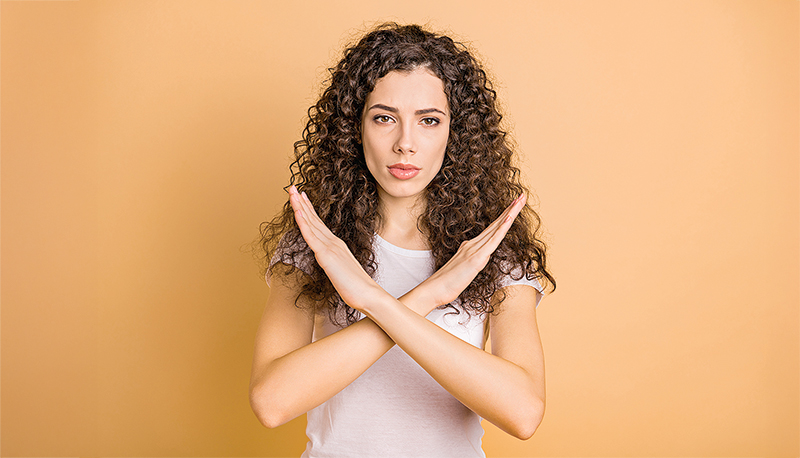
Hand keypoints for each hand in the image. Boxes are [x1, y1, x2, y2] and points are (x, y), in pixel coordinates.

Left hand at [288, 186, 387, 310]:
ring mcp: (330, 247)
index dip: (309, 210)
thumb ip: (335, 264)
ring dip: (299, 206)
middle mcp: (333, 242)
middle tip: (293, 187)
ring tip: (292, 192)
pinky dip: (303, 223)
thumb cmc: (356, 287)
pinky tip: (297, 212)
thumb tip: (330, 264)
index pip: (319, 224)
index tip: (302, 197)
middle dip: (301, 202)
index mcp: (336, 245)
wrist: (368, 294)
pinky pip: (311, 236)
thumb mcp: (342, 271)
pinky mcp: (326, 255)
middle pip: (313, 219)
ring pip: (310, 223)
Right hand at [409, 194, 526, 309]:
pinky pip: (492, 242)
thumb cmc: (446, 283)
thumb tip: (480, 258)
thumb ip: (471, 262)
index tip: (514, 206)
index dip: (504, 217)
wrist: (434, 289)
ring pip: (496, 228)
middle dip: (511, 209)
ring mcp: (474, 250)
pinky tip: (509, 218)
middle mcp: (473, 244)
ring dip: (510, 213)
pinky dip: (502, 229)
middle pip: (496, 224)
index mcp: (470, 247)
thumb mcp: (463, 270)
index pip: (492, 229)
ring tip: (521, 200)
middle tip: (522, 196)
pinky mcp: (476, 259)